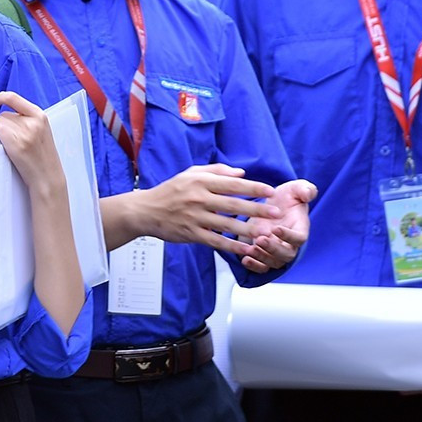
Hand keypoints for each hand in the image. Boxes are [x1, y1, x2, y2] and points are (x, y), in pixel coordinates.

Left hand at [0, 91, 65, 198]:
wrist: (48, 177)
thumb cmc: (43, 156)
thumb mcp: (42, 131)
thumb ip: (29, 119)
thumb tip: (8, 113)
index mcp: (40, 116)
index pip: (14, 98)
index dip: (1, 97)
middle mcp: (32, 122)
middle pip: (4, 114)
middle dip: (5, 125)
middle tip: (16, 140)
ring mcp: (24, 132)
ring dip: (1, 133)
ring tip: (14, 145)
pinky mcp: (15, 143)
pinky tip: (8, 148)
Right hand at [139, 164, 277, 254]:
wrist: (146, 210)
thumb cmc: (171, 190)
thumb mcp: (190, 173)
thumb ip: (216, 171)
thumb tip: (241, 173)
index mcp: (200, 181)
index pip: (232, 184)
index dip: (253, 187)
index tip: (270, 191)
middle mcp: (198, 198)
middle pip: (233, 204)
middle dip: (256, 209)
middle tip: (275, 212)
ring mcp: (195, 217)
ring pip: (226, 224)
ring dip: (247, 229)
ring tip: (265, 233)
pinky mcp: (191, 234)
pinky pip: (215, 241)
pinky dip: (231, 246)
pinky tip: (245, 250)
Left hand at [238, 179, 314, 273]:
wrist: (272, 204)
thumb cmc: (287, 197)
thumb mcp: (296, 188)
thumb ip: (305, 190)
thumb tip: (307, 193)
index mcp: (300, 228)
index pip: (299, 238)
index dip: (289, 236)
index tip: (276, 228)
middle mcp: (290, 243)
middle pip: (287, 255)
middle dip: (273, 249)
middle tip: (261, 239)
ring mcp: (277, 251)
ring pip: (274, 262)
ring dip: (262, 258)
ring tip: (251, 248)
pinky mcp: (264, 254)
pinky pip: (262, 267)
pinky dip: (255, 266)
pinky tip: (245, 259)